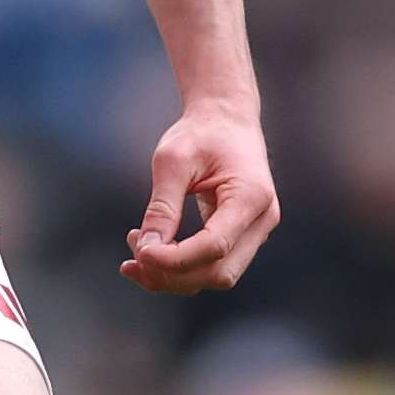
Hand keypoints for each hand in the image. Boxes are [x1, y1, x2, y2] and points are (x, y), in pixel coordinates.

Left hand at [123, 99, 278, 293]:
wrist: (227, 118)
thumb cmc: (201, 133)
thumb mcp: (173, 161)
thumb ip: (162, 208)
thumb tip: (146, 252)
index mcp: (251, 195)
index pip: (215, 245)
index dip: (175, 259)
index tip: (139, 252)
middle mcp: (262, 219)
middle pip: (220, 272)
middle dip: (173, 275)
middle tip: (131, 260)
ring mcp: (258, 231)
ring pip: (218, 276)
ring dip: (175, 276)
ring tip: (136, 252)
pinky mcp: (244, 236)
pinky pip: (215, 264)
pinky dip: (183, 267)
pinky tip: (152, 254)